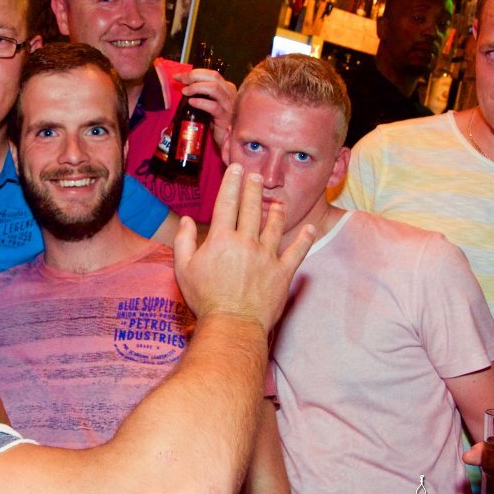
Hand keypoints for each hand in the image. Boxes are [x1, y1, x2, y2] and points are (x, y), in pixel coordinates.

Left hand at [174, 68, 235, 149]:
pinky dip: (200, 102)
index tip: (179, 76)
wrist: (227, 141)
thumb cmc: (217, 122)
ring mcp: (229, 105)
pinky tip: (191, 103)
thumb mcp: (210, 104)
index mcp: (226, 88)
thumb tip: (185, 86)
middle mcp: (230, 94)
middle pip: (214, 77)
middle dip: (194, 76)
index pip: (211, 74)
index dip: (194, 73)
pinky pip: (213, 106)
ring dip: (196, 87)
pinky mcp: (225, 117)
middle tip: (180, 80)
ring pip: (214, 88)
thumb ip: (202, 94)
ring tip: (185, 92)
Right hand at [174, 163, 314, 330]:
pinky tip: (310, 228)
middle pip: (251, 209)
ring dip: (277, 211)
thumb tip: (186, 221)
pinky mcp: (283, 272)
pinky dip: (304, 239)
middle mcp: (246, 242)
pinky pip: (297, 252)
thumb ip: (183, 242)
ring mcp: (267, 256)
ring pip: (274, 226)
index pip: (226, 204)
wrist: (232, 324)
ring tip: (278, 201)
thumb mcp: (183, 269)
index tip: (236, 170)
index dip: (231, 184)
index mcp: (221, 240)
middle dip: (253, 189)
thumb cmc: (205, 299)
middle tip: (256, 176)